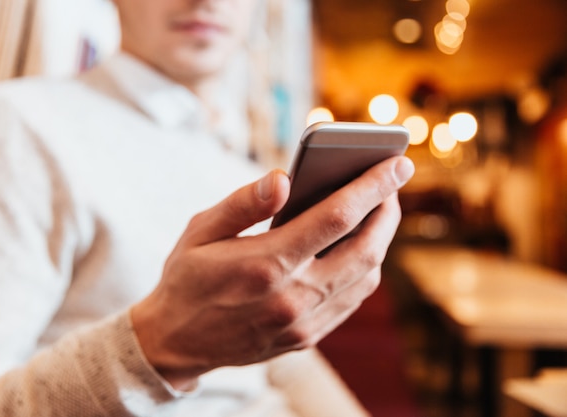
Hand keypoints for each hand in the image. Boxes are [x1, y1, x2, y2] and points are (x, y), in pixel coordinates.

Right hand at [131, 156, 414, 389]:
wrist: (176, 341)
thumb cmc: (187, 278)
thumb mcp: (200, 232)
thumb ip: (242, 204)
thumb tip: (283, 179)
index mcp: (266, 263)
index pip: (336, 217)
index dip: (372, 186)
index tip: (397, 162)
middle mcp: (293, 297)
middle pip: (366, 248)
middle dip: (388, 209)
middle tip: (394, 181)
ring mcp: (303, 322)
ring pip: (366, 277)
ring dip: (380, 239)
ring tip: (378, 210)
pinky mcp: (307, 337)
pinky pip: (353, 299)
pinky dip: (365, 269)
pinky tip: (358, 247)